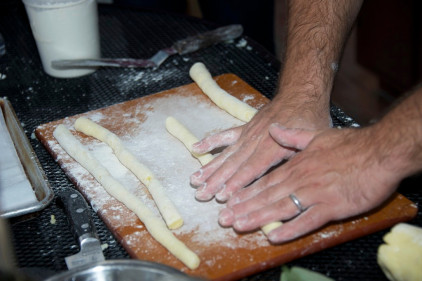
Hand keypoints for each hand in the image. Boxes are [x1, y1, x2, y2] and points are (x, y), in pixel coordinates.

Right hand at [190, 100, 330, 201]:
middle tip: (201, 195)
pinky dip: (210, 141)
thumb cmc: (311, 120)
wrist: (301, 94)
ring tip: (194, 180)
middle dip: (216, 181)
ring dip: (210, 168)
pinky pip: (225, 135)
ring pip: (226, 154)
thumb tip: (288, 180)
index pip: (251, 169)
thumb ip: (297, 159)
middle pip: (233, 165)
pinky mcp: (244, 128)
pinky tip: (196, 148)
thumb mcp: (312, 141)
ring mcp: (248, 134)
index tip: (222, 196)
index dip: (236, 183)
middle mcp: (257, 142)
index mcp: (274, 148)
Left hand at [218, 124, 399, 243]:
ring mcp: (314, 193)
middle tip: (225, 217)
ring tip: (239, 225)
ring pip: (280, 207)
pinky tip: (274, 236)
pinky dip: (290, 229)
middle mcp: (301, 178)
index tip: (230, 198)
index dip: (247, 190)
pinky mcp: (332, 206)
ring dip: (258, 217)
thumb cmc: (350, 144)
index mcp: (297, 163)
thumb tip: (273, 129)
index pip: (266, 179)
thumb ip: (292, 136)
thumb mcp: (317, 135)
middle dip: (244, 206)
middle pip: (267, 194)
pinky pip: (307, 220)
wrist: (379, 150)